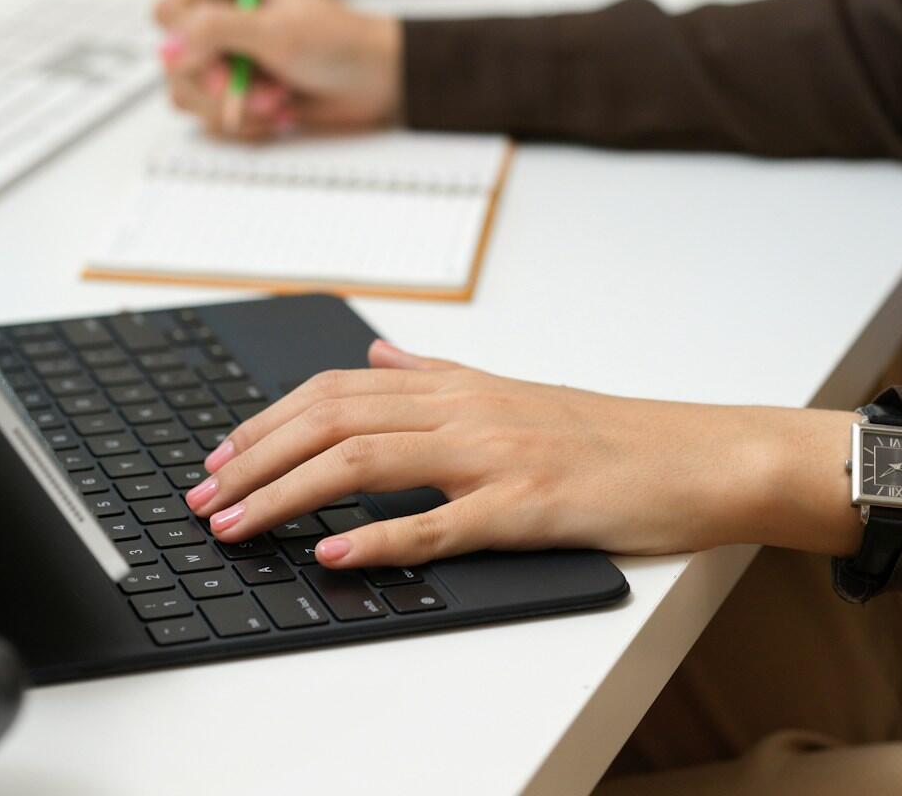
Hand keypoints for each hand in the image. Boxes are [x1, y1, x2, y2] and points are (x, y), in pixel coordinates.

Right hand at [153, 0, 402, 138]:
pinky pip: (213, 121)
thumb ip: (216, 31)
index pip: (167, 12)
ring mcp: (227, 61)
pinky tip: (281, 111)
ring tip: (279, 99)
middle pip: (173, 62)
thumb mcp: (276, 30)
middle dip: (218, 85)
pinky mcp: (238, 96)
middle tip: (253, 87)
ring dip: (238, 108)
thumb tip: (169, 49)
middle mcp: (219, 22)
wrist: (376, 82)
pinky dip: (250, 124)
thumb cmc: (338, 42)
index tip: (219, 56)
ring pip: (189, 97)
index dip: (185, 40)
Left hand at [183, 340, 864, 568]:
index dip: (264, 421)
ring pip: (367, 460)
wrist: (700, 456)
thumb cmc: (609, 435)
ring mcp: (495, 454)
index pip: (334, 388)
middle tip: (201, 498)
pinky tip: (331, 552)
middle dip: (253, 458)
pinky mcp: (527, 506)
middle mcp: (464, 407)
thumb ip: (437, 371)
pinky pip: (438, 522)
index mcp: (456, 382)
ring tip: (237, 525)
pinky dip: (377, 537)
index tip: (217, 456)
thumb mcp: (512, 389)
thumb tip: (379, 350)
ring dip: (288, 493)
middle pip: (332, 418)